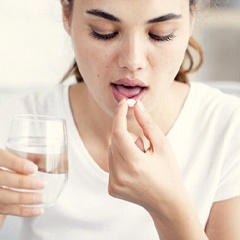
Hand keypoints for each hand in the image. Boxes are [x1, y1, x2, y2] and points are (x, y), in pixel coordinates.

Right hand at [0, 149, 44, 216]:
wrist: (0, 175)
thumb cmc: (6, 163)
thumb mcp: (12, 155)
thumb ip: (25, 157)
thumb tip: (45, 159)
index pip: (2, 158)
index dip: (16, 164)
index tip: (33, 168)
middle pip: (3, 179)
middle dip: (23, 183)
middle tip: (43, 184)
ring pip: (4, 196)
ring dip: (25, 199)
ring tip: (41, 198)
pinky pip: (6, 209)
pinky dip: (23, 211)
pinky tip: (38, 210)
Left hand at [108, 99, 185, 213]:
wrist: (167, 203)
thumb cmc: (168, 172)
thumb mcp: (163, 146)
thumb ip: (148, 124)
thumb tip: (136, 106)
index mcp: (135, 164)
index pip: (118, 132)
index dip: (119, 114)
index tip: (124, 103)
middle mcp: (120, 175)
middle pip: (115, 141)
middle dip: (127, 135)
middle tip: (143, 147)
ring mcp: (114, 184)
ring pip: (112, 151)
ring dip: (124, 148)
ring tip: (141, 161)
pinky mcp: (111, 188)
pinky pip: (111, 163)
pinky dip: (121, 159)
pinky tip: (135, 170)